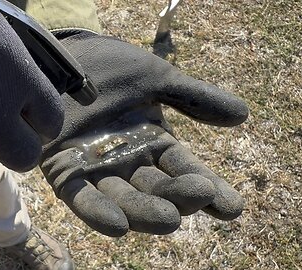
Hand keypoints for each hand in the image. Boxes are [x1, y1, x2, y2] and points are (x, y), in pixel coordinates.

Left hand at [40, 32, 248, 235]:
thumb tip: (242, 115)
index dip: (208, 188)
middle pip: (156, 188)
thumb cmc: (107, 66)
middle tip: (199, 197)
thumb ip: (193, 97)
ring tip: (169, 219)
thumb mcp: (154, 78)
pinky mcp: (64, 173)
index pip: (184, 169)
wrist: (59, 56)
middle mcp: (127, 162)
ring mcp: (96, 170)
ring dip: (144, 212)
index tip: (232, 206)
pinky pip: (81, 198)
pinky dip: (98, 212)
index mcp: (151, 142)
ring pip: (123, 198)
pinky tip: (118, 225)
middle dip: (178, 196)